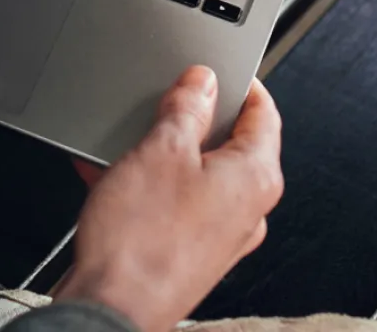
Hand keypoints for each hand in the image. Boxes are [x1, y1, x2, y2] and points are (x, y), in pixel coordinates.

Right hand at [57, 67, 283, 331]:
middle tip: (164, 102)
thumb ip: (187, 108)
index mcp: (255, 178)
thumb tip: (202, 83)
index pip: (265, 113)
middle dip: (193, 119)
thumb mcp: (161, 150)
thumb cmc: (141, 244)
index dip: (241, 83)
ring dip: (163, 152)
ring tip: (126, 143)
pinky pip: (175, 203)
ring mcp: (219, 235)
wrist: (110, 309)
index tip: (216, 69)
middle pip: (230, 144)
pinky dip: (147, 184)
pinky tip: (110, 175)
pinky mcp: (188, 252)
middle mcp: (246, 210)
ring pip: (197, 174)